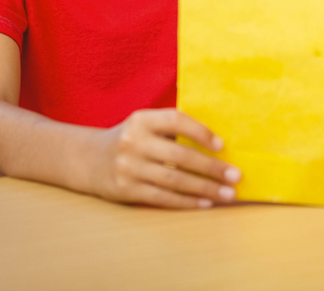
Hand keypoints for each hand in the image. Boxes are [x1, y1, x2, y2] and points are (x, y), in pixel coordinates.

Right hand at [91, 109, 242, 208]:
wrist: (88, 159)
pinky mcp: (126, 190)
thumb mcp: (145, 125)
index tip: (221, 145)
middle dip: (212, 167)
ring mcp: (128, 167)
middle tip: (235, 176)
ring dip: (205, 188)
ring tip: (227, 193)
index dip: (200, 132)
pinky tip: (205, 202)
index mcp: (141, 120)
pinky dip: (187, 201)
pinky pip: (162, 197)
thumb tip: (217, 143)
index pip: (176, 121)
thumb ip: (172, 128)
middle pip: (180, 156)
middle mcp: (133, 142)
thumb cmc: (131, 139)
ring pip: (174, 180)